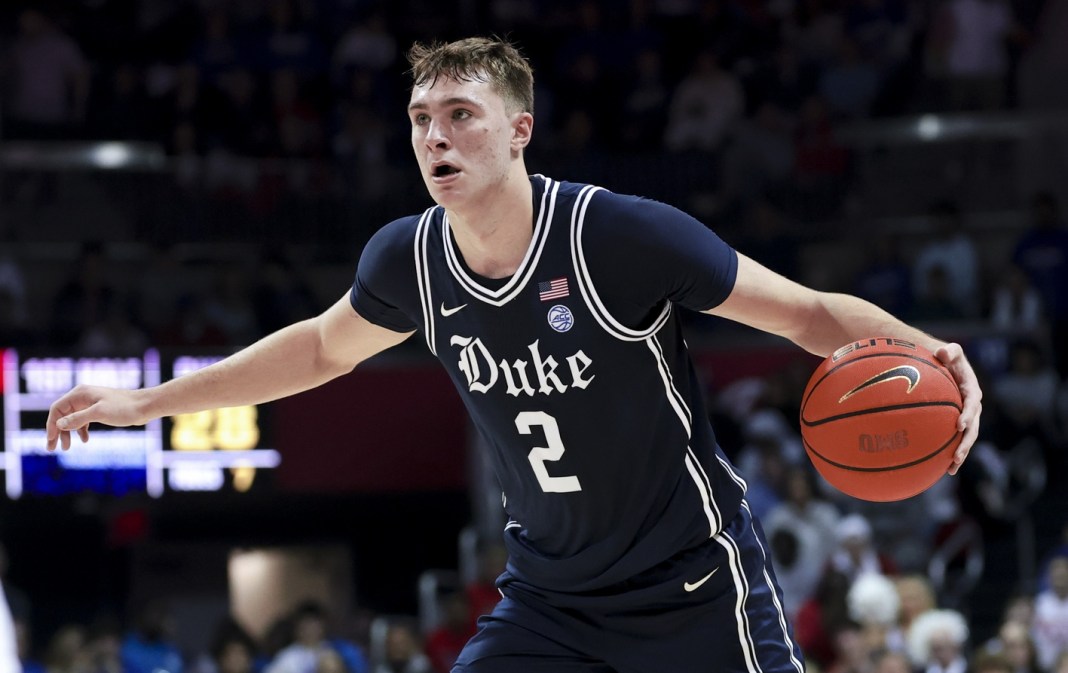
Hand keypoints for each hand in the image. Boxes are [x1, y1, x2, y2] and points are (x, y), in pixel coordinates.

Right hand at [45, 385, 147, 450]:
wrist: (145, 406)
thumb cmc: (124, 407)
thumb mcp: (99, 413)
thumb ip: (78, 418)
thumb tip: (59, 424)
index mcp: (80, 394)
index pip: (57, 409)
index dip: (51, 425)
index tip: (51, 440)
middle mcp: (83, 397)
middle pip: (62, 415)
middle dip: (57, 431)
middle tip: (52, 448)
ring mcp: (90, 404)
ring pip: (72, 419)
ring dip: (68, 433)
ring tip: (66, 448)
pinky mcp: (99, 410)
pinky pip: (84, 421)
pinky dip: (81, 431)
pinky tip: (85, 440)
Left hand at [934, 342, 982, 475]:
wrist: (942, 365)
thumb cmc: (944, 357)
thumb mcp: (950, 350)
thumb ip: (949, 351)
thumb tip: (942, 351)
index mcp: (971, 390)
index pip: (973, 404)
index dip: (968, 414)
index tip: (959, 425)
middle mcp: (972, 406)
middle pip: (973, 427)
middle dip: (966, 442)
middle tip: (957, 455)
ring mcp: (965, 416)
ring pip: (966, 438)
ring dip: (960, 453)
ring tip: (951, 468)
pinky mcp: (956, 423)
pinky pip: (954, 439)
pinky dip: (949, 453)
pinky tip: (940, 469)